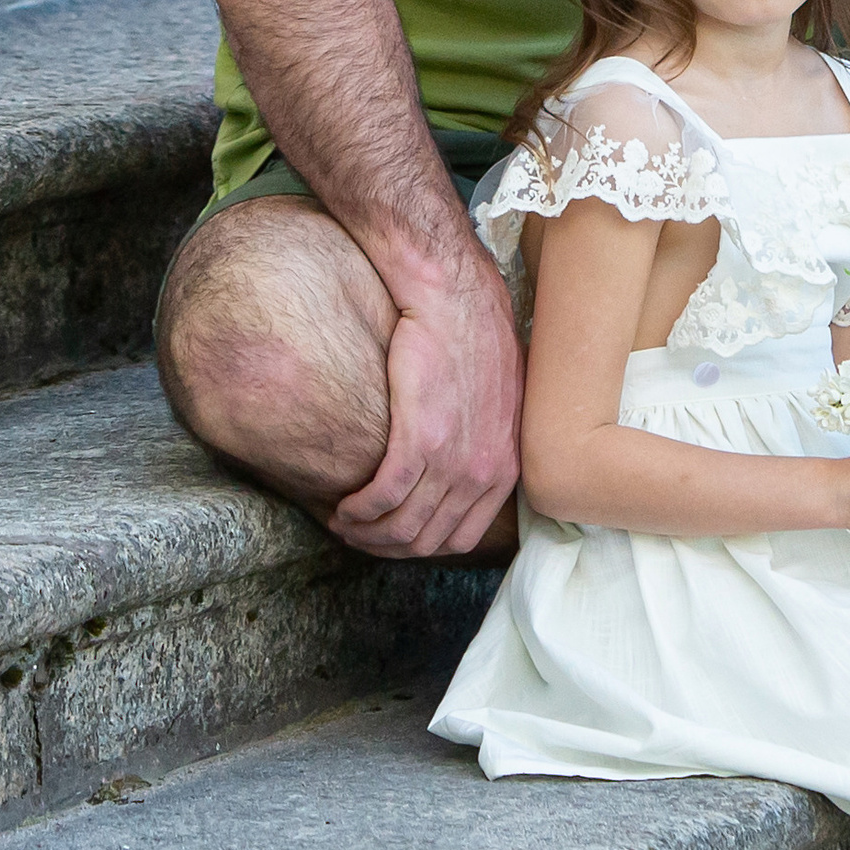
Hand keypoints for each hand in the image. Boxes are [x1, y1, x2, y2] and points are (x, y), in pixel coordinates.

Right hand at [331, 272, 523, 557]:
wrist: (458, 302)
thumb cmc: (474, 344)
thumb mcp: (500, 407)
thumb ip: (487, 446)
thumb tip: (465, 471)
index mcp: (506, 468)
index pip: (460, 538)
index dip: (420, 546)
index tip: (392, 536)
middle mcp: (484, 473)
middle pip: (427, 540)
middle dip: (387, 547)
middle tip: (358, 535)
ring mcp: (454, 460)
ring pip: (402, 526)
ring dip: (366, 533)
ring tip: (344, 522)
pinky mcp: (420, 439)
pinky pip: (384, 496)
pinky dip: (359, 509)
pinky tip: (342, 506)